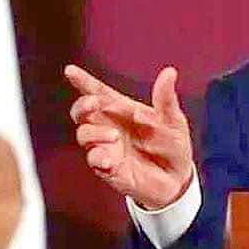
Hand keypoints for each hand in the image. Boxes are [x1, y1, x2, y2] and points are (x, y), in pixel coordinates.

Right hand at [64, 64, 193, 209]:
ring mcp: (107, 147)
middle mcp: (110, 126)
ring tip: (114, 136)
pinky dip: (98, 157)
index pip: (100, 92)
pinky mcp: (109, 167)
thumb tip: (170, 73)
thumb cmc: (172, 144)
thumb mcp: (173, 119)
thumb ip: (166, 98)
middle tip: (94, 103)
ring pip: (84, 134)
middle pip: (83, 112)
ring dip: (94, 133)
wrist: (178, 178)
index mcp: (124, 110)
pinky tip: (109, 159)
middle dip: (82, 105)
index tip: (71, 71)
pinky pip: (94, 160)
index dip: (84, 82)